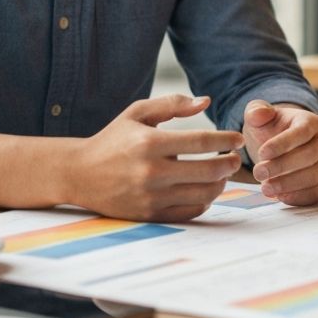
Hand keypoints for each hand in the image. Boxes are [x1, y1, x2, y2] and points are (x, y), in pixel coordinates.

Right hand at [68, 94, 243, 221]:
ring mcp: (150, 197)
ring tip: (222, 174)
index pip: (200, 141)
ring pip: (202, 194)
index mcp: (150, 142)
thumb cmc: (114, 139)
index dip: (225, 139)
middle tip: (235, 158)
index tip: (238, 138)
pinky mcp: (149, 215)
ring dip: (220, 183)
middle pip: (207, 171)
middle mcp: (151, 172)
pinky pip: (189, 212)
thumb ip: (173, 104)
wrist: (80, 174)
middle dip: (228, 164)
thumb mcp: (138, 112)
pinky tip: (205, 189)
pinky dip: (204, 201)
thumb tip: (205, 101)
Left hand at [244, 101, 317, 205]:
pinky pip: (317, 193)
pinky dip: (299, 197)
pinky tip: (280, 196)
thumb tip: (259, 113)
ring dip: (288, 184)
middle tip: (258, 173)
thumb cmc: (271, 130)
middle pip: (309, 156)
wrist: (279, 147)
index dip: (283, 143)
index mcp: (312, 122)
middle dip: (282, 166)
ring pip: (314, 176)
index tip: (262, 153)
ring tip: (265, 187)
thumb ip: (256, 111)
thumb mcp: (259, 117)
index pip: (302, 132)